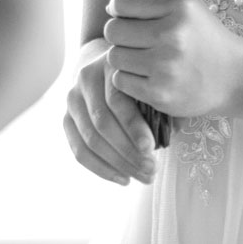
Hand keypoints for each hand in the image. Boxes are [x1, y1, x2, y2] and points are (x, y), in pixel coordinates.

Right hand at [63, 39, 155, 185]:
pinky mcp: (67, 118)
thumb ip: (162, 102)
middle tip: (152, 169)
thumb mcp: (151, 80)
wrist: (109, 66)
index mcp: (110, 65)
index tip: (150, 148)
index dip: (133, 126)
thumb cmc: (140, 77)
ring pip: (90, 139)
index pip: (117, 100)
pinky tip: (123, 178)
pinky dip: (101, 168)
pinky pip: (79, 150)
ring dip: (118, 164)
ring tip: (143, 176)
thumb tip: (176, 129)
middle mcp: (86, 78)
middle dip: (128, 151)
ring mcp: (73, 99)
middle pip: (102, 123)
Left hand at [103, 0, 242, 121]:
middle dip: (119, 33)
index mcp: (179, 6)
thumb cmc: (208, 37)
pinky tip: (146, 75)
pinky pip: (121, 81)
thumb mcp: (192, 3)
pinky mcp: (159, 94)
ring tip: (141, 57)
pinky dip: (129, 78)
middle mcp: (171, 35)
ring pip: (114, 56)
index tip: (127, 14)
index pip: (121, 1)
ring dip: (123, 57)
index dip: (119, 7)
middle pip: (113, 30)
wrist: (236, 77)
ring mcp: (164, 67)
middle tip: (133, 38)